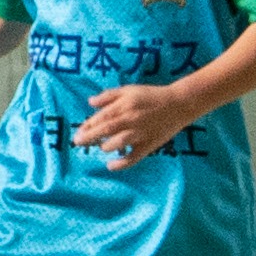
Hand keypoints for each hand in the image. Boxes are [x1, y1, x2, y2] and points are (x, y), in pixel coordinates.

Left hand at [75, 80, 195, 165]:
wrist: (178, 104)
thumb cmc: (151, 96)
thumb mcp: (129, 90)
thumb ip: (108, 96)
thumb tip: (90, 102)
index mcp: (124, 106)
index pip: (101, 117)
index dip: (88, 126)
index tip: (78, 132)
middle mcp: (130, 120)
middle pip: (105, 130)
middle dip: (89, 138)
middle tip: (78, 143)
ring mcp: (140, 134)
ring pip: (117, 143)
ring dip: (105, 146)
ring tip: (101, 146)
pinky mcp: (148, 145)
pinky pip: (133, 158)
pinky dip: (121, 164)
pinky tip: (111, 165)